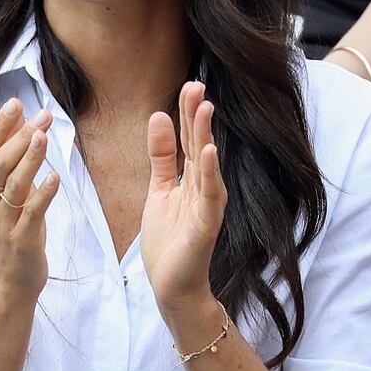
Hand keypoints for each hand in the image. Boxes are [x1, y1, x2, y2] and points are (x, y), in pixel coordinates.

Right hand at [0, 98, 60, 300]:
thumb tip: (21, 122)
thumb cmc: (14, 232)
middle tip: (41, 114)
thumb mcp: (9, 195)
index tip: (15, 103)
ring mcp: (5, 222)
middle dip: (19, 136)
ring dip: (28, 159)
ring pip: (13, 186)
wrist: (9, 283)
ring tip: (42, 136)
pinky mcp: (23, 240)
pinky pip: (31, 214)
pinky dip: (43, 194)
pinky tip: (55, 177)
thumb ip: (12, 162)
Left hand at [141, 81, 226, 311]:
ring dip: (206, 135)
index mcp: (192, 178)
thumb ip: (161, 156)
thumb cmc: (169, 241)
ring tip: (204, 107)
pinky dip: (212, 173)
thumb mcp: (159, 190)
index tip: (188, 85)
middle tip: (195, 84)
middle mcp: (204, 187)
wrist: (172, 285)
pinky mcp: (207, 224)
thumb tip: (158, 116)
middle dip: (196, 115)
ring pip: (207, 164)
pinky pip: (210, 194)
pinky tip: (211, 152)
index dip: (187, 112)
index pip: (189, 139)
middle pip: (200, 144)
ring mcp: (207, 205)